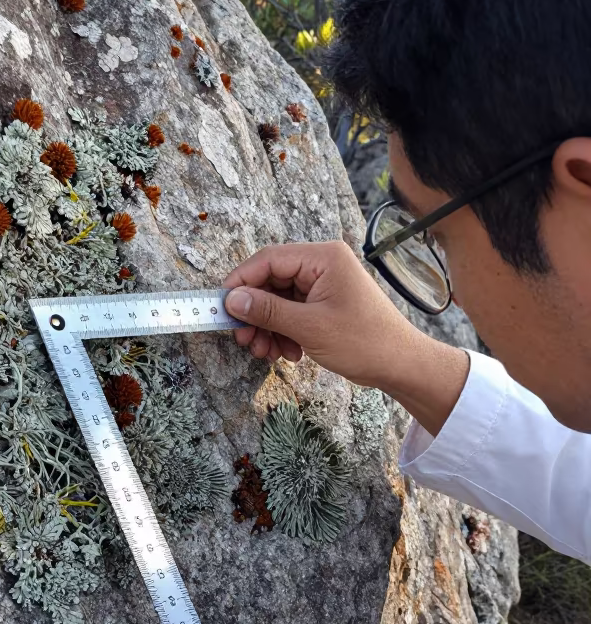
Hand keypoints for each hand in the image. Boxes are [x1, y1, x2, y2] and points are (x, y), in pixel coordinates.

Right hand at [223, 240, 468, 436]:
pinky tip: (287, 354)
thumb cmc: (364, 342)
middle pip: (271, 281)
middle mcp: (322, 265)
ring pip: (279, 300)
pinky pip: (292, 313)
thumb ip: (267, 311)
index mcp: (323, 258)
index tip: (222, 307)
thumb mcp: (309, 328)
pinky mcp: (325, 304)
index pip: (269, 260)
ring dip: (268, 327)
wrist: (400, 365)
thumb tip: (231, 300)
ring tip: (265, 353)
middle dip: (255, 313)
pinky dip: (284, 333)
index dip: (241, 282)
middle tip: (243, 340)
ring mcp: (324, 285)